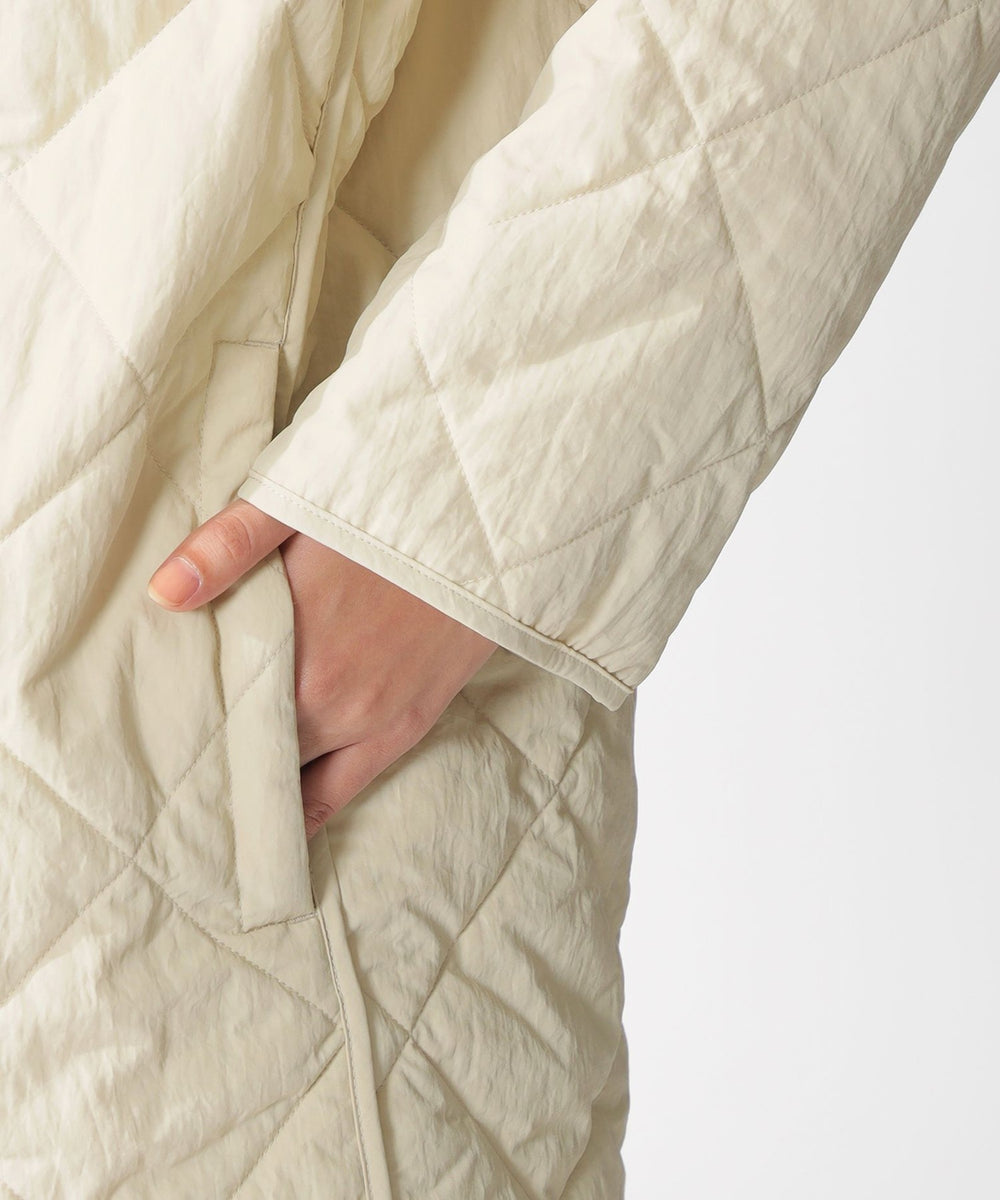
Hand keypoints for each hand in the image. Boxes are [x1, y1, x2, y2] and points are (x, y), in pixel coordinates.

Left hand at [146, 498, 497, 836]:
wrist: (497, 522)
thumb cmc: (399, 503)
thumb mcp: (308, 500)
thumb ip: (231, 544)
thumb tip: (163, 592)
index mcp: (290, 642)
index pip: (214, 712)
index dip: (176, 732)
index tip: (145, 745)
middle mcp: (328, 699)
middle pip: (245, 753)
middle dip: (207, 762)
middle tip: (164, 776)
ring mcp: (371, 719)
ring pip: (289, 784)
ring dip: (251, 790)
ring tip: (209, 807)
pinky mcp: (409, 724)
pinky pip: (343, 793)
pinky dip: (304, 811)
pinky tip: (277, 822)